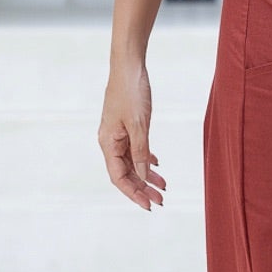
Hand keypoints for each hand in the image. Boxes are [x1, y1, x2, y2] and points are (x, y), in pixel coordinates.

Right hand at [98, 62, 166, 208]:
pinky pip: (134, 148)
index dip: (133, 193)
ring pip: (131, 161)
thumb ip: (141, 152)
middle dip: (143, 188)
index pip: (118, 177)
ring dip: (146, 175)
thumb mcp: (140, 124)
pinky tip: (157, 165)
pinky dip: (146, 158)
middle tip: (161, 200)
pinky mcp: (126, 125)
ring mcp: (117, 133)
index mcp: (108, 143)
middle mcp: (110, 141)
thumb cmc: (131, 91)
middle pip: (125, 172)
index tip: (149, 206)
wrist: (128, 65)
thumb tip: (144, 176)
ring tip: (164, 187)